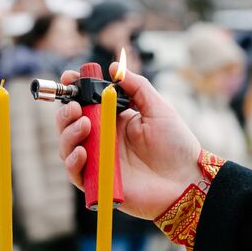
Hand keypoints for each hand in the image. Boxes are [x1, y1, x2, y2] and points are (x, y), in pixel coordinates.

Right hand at [55, 64, 203, 219]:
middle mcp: (102, 139)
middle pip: (70, 124)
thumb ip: (137, 87)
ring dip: (68, 133)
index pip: (85, 103)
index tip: (68, 79)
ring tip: (83, 125)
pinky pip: (75, 173)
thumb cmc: (175, 145)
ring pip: (67, 147)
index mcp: (114, 120)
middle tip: (76, 107)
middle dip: (66, 112)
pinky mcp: (99, 182)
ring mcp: (99, 161)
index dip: (73, 91)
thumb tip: (114, 68)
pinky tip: (82, 152)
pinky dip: (72, 162)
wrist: (185, 179)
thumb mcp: (158, 108)